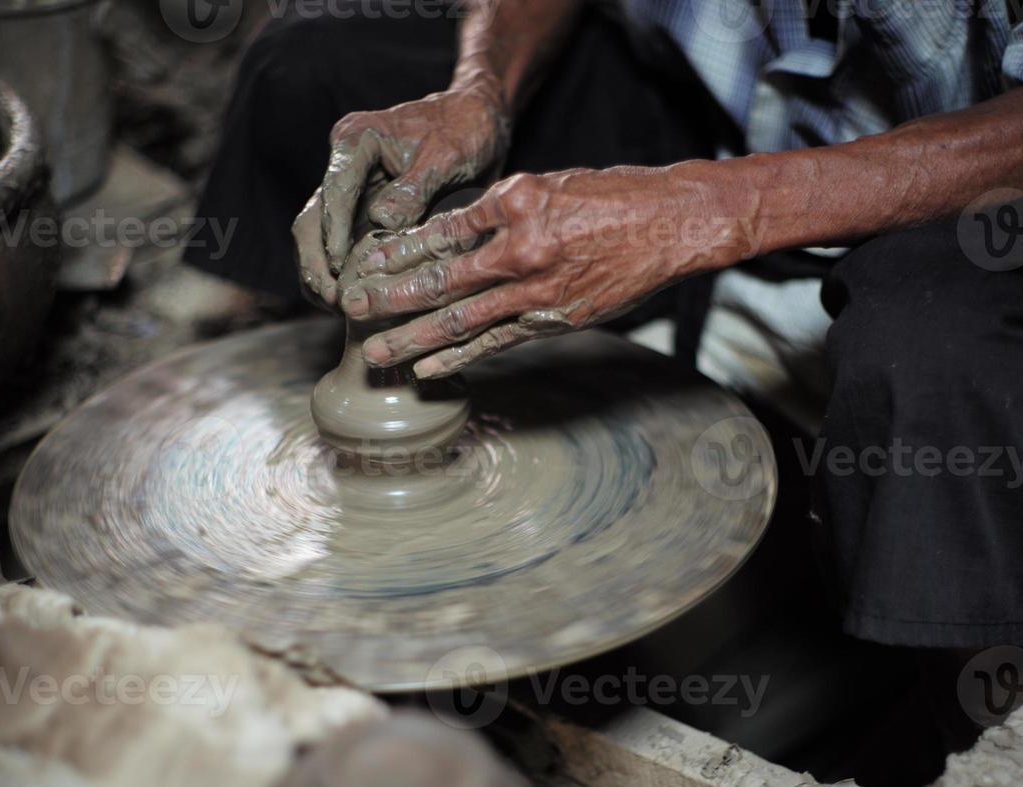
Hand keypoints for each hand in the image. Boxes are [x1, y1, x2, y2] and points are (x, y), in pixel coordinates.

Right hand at [294, 83, 510, 307]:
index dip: (334, 233)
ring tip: (338, 307)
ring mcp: (352, 191)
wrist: (478, 123)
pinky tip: (354, 300)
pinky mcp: (363, 212)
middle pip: (313, 219)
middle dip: (317, 262)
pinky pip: (342, 247)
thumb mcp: (446, 155)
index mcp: (356, 140)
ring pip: (320, 238)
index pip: (335, 191)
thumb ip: (413, 188)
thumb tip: (381, 222)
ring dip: (324, 274)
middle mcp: (345, 165)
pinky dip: (343, 274)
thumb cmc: (465, 131)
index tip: (339, 269)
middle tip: (334, 300)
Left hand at [340, 163, 739, 377]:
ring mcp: (539, 289)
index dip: (398, 249)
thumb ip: (499, 211)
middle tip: (351, 307)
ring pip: (462, 316)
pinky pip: (497, 341)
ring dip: (414, 336)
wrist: (671, 224)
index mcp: (516, 201)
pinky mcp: (555, 318)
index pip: (442, 230)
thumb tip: (448, 234)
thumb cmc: (610, 197)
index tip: (366, 261)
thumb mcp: (547, 185)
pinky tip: (427, 365)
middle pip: (440, 276)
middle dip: (391, 296)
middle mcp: (523, 246)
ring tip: (377, 350)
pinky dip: (459, 355)